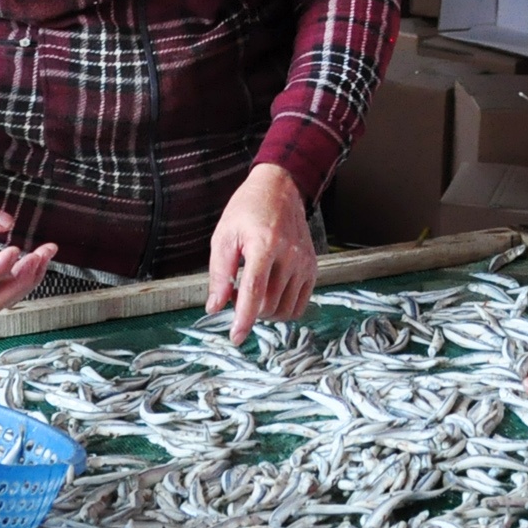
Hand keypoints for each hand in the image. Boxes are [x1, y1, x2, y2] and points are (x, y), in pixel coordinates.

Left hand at [207, 164, 315, 344]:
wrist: (280, 189)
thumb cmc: (247, 210)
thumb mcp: (224, 236)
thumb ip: (220, 274)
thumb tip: (215, 307)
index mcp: (264, 245)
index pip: (254, 292)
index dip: (244, 319)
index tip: (236, 337)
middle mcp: (289, 255)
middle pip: (269, 304)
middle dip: (250, 311)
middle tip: (237, 296)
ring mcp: (304, 262)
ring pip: (285, 309)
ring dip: (266, 312)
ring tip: (254, 294)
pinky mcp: (312, 267)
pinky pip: (300, 304)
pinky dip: (283, 308)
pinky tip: (271, 295)